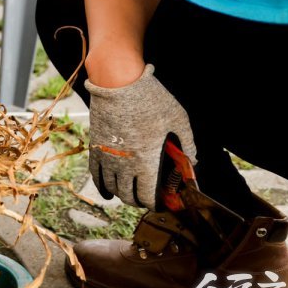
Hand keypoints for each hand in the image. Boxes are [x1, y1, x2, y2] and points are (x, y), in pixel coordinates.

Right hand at [85, 64, 195, 208]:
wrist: (118, 83)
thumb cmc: (151, 100)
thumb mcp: (177, 120)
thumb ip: (187, 144)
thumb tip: (192, 161)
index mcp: (147, 161)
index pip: (148, 196)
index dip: (154, 204)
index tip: (159, 203)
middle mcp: (125, 164)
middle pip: (128, 196)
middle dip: (138, 201)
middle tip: (145, 199)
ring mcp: (108, 156)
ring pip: (112, 188)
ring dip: (121, 195)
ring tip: (129, 194)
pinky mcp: (96, 146)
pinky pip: (95, 175)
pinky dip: (101, 186)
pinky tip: (107, 191)